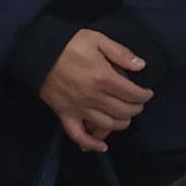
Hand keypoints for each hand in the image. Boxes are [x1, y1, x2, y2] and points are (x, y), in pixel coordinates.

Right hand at [41, 27, 150, 151]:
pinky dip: (91, 144)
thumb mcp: (98, 40)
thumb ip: (121, 53)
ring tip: (126, 117)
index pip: (132, 93)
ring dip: (121, 123)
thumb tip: (141, 66)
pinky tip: (102, 146)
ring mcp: (78, 108)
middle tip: (138, 104)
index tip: (147, 93)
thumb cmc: (69, 44)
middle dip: (136, 109)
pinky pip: (78, 135)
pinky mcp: (64, 114)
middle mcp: (93, 97)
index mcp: (103, 78)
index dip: (144, 95)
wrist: (38, 53)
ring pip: (107, 124)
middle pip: (123, 111)